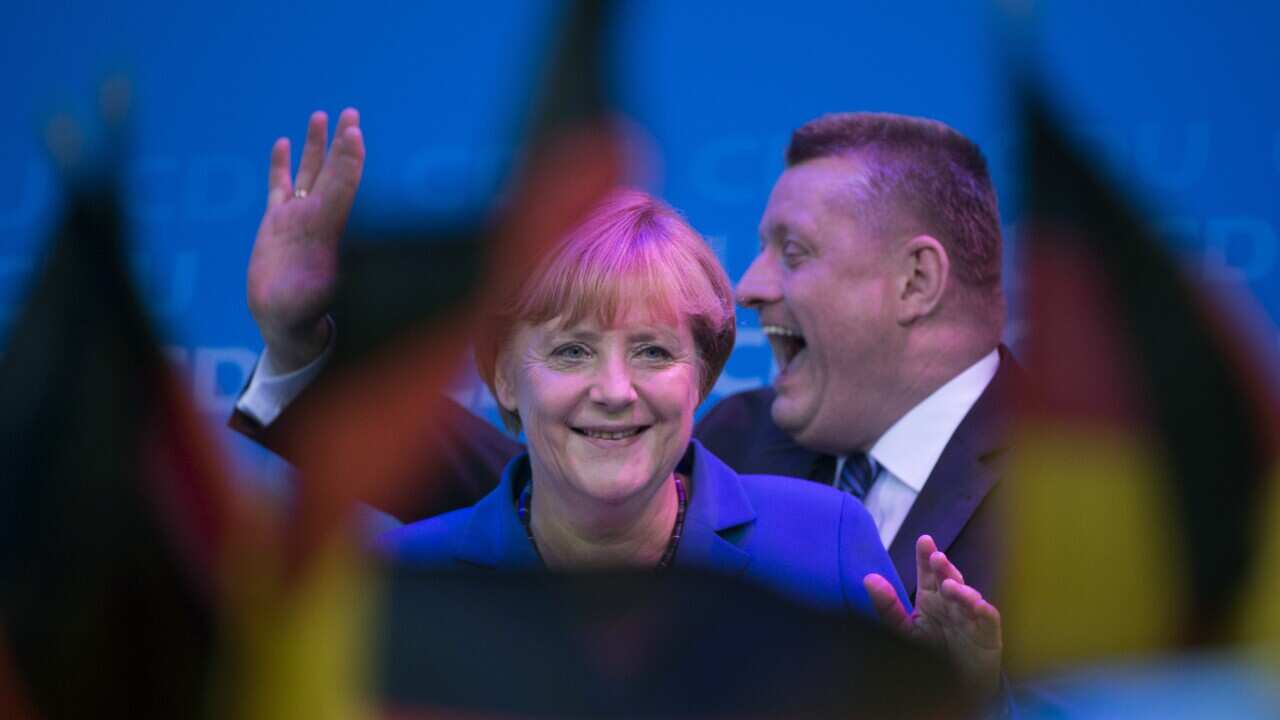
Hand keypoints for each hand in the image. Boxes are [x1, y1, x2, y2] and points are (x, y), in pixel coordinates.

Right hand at [246, 108, 364, 371]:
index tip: (356, 134)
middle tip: (351, 114)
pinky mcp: (277, 223)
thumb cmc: (303, 313)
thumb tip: (354, 268)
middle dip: (342, 144)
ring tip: (321, 116)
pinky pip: (279, 187)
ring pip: (308, 173)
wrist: (285, 321)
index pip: (344, 187)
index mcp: (328, 230)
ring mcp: (297, 218)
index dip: (350, 161)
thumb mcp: (319, 294)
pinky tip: (283, 143)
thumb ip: (330, 278)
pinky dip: (281, 166)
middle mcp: (316, 218)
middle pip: (331, 172)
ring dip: (315, 145)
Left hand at [864, 535, 1001, 698]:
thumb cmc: (930, 654)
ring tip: (948, 586)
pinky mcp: (987, 636)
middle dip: (944, 567)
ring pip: (969, 596)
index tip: (924, 540)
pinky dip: (984, 611)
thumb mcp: (904, 631)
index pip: (928, 573)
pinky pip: (988, 620)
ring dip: (961, 589)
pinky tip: (977, 605)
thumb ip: (887, 607)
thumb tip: (868, 578)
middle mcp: (952, 604)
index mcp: (932, 599)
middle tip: (936, 557)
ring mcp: (970, 618)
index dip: (926, 557)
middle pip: (949, 579)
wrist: (954, 687)